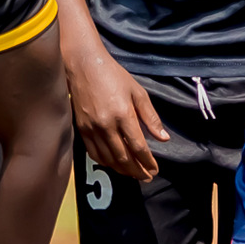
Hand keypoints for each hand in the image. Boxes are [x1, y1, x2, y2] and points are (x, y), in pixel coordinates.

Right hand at [65, 41, 166, 185]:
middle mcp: (106, 125)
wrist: (83, 66)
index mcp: (123, 114)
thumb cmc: (114, 76)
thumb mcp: (137, 92)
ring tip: (133, 174)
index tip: (155, 169)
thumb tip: (163, 138)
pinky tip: (113, 164)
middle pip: (123, 157)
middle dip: (137, 171)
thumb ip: (150, 117)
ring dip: (122, 170)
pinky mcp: (81, 129)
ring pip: (108, 159)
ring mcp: (91, 128)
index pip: (138, 146)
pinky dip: (105, 162)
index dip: (148, 161)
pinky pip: (93, 153)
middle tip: (146, 177)